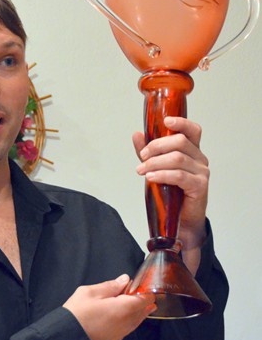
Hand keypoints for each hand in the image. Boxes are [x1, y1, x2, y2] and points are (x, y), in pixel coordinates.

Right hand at [62, 275, 155, 339]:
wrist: (68, 338)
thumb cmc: (78, 313)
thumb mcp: (91, 292)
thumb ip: (110, 285)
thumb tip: (124, 280)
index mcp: (123, 308)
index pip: (144, 299)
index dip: (145, 289)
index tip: (141, 283)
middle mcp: (126, 322)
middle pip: (143, 310)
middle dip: (143, 300)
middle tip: (138, 291)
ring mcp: (122, 333)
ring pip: (137, 320)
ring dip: (138, 310)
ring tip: (135, 301)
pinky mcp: (115, 339)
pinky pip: (129, 327)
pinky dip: (131, 318)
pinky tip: (124, 313)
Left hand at [133, 117, 208, 272]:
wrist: (180, 219)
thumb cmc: (170, 191)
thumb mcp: (156, 167)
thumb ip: (148, 151)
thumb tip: (137, 134)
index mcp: (192, 150)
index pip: (193, 130)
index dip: (180, 122)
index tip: (165, 120)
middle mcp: (200, 158)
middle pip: (180, 141)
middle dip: (156, 146)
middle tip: (142, 157)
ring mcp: (202, 172)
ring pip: (177, 158)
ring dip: (155, 163)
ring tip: (141, 170)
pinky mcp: (200, 186)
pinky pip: (179, 175)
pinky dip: (162, 174)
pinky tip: (150, 178)